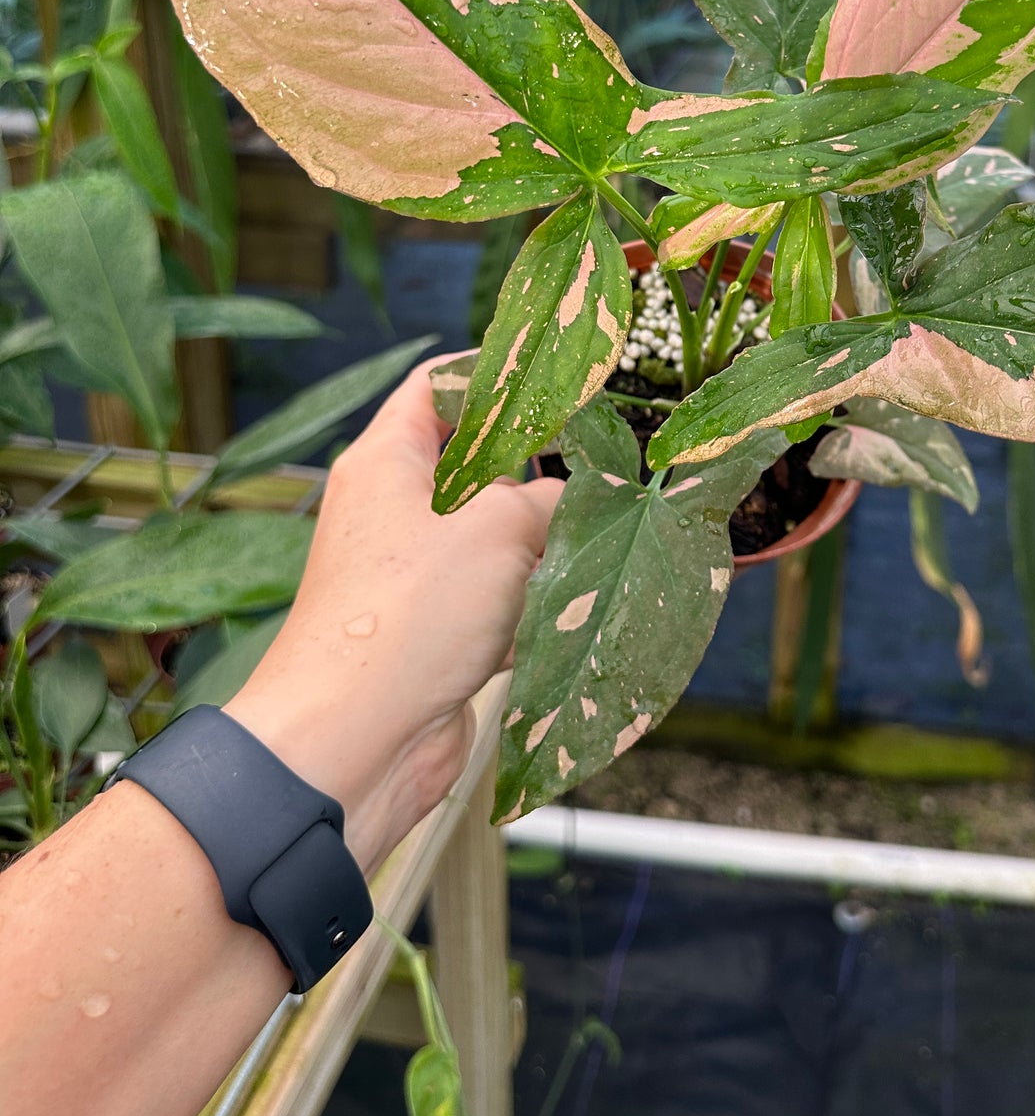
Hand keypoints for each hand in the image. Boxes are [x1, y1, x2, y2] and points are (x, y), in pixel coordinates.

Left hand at [225, 359, 561, 873]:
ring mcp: (410, 574)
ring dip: (541, 545)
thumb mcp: (500, 529)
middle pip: (476, 463)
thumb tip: (587, 493)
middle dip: (539, 470)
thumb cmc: (410, 615)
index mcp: (387, 461)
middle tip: (601, 468)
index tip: (560, 380)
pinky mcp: (432, 631)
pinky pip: (494, 598)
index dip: (497, 374)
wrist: (353, 741)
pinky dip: (529, 604)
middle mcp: (392, 510)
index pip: (438, 385)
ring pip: (492, 536)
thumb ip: (554, 497)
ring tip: (595, 543)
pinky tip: (565, 612)